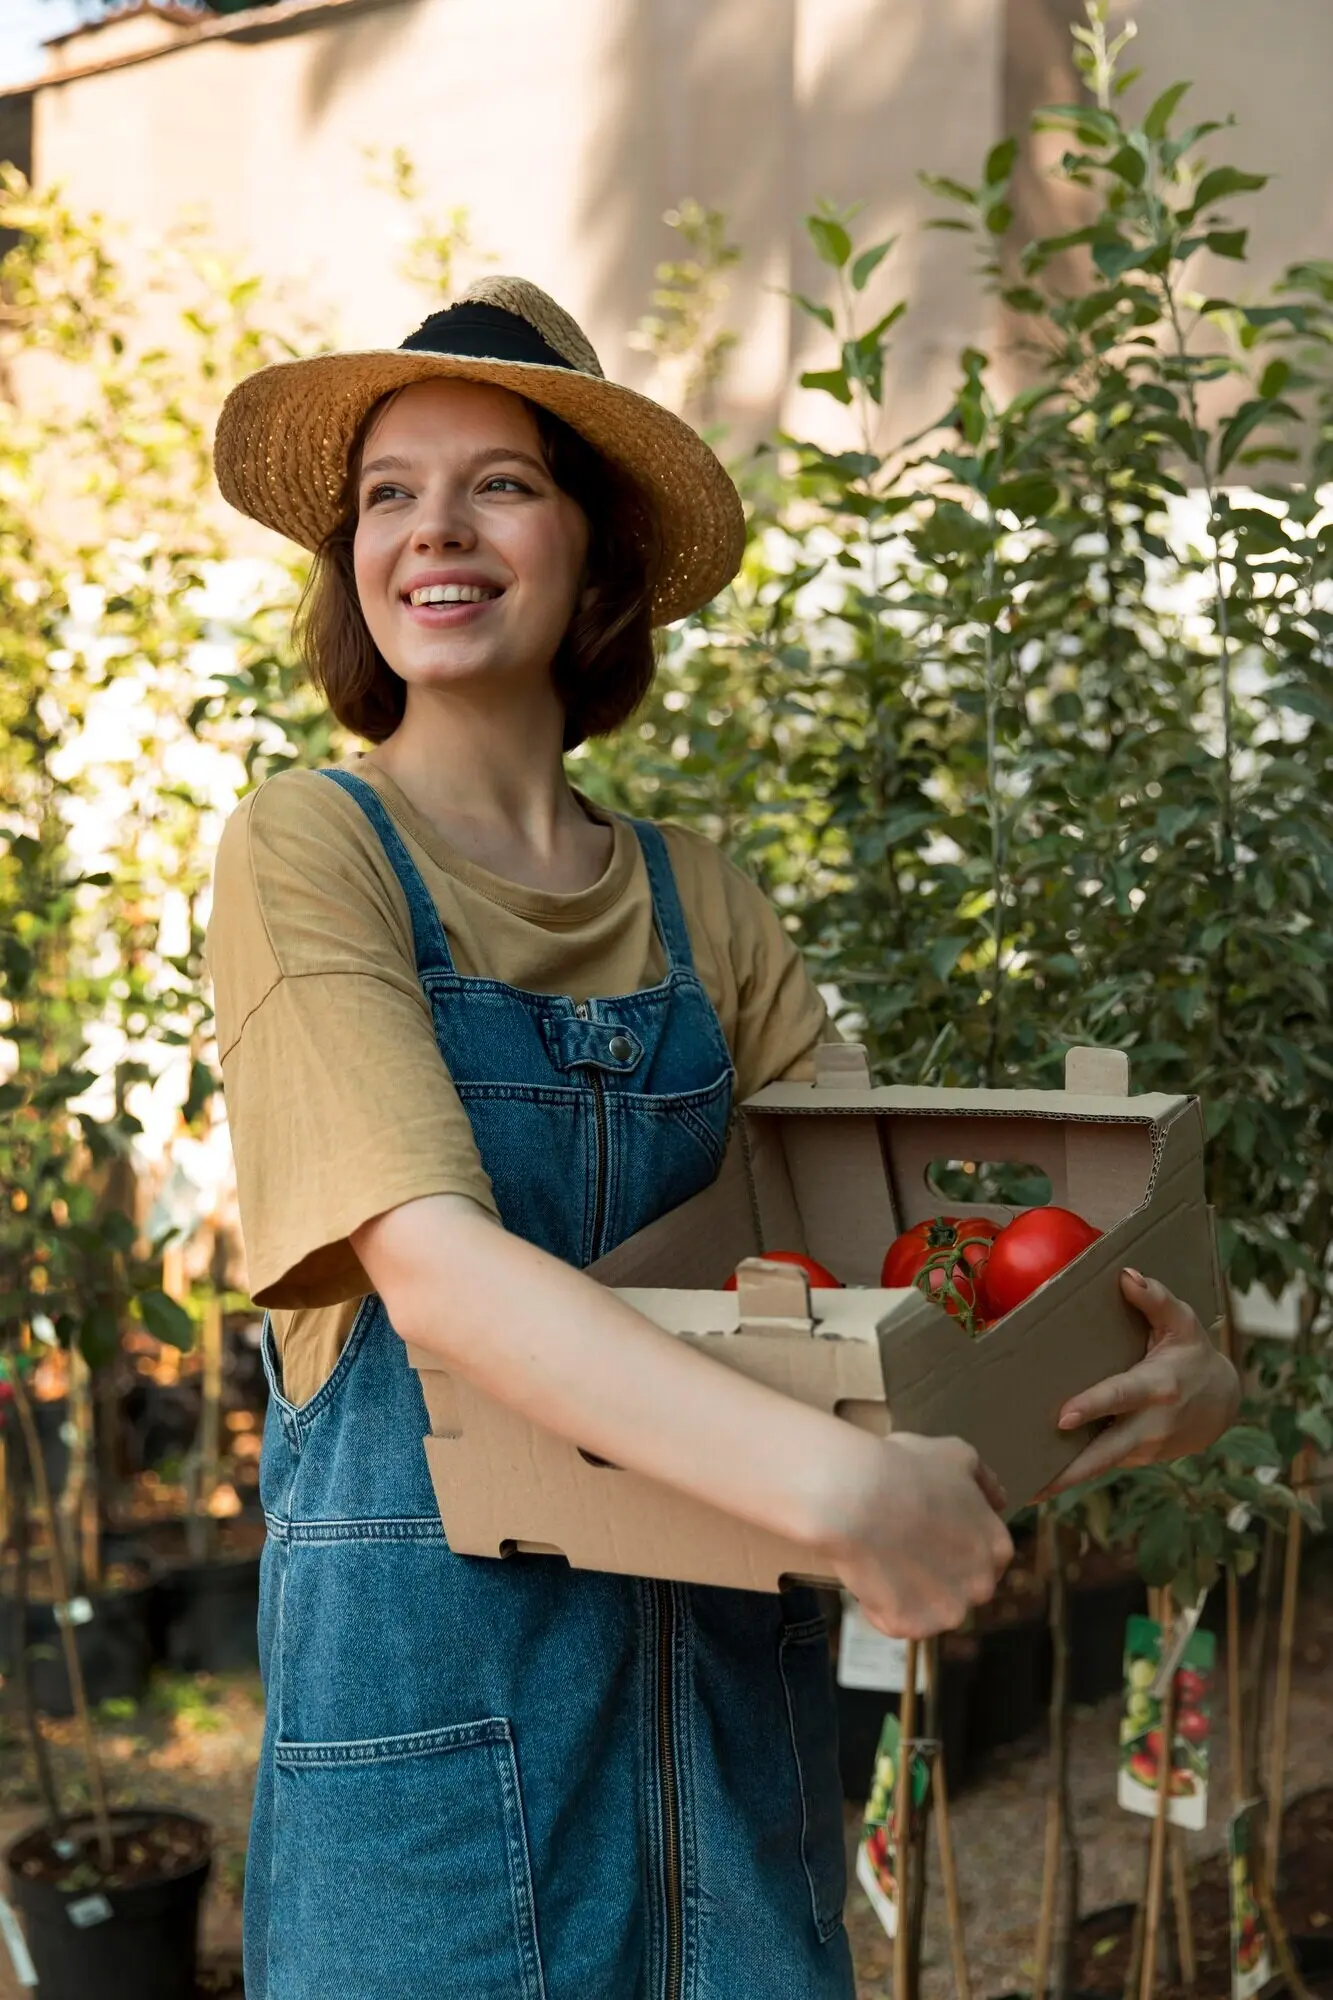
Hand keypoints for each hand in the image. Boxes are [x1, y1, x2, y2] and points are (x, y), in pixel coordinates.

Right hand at [825, 1432, 1013, 1640]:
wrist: (857, 1495)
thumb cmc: (906, 1468)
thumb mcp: (955, 1454)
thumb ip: (983, 1480)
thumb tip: (998, 1499)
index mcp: (997, 1547)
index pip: (984, 1557)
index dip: (953, 1545)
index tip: (927, 1532)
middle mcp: (981, 1585)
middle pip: (960, 1588)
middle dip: (935, 1574)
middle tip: (902, 1546)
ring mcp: (947, 1611)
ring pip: (928, 1609)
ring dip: (908, 1592)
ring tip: (880, 1558)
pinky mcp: (911, 1628)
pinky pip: (893, 1621)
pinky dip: (878, 1605)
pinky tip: (866, 1573)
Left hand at [1041, 1268, 1240, 1495]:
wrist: (1224, 1402)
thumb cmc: (1193, 1354)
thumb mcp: (1183, 1322)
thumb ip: (1156, 1299)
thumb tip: (1127, 1275)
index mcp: (1158, 1386)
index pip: (1120, 1396)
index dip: (1092, 1407)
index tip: (1063, 1417)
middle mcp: (1150, 1424)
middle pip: (1105, 1454)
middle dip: (1069, 1472)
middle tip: (1030, 1484)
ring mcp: (1143, 1448)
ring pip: (1098, 1465)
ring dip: (1062, 1477)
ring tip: (1018, 1484)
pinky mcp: (1135, 1459)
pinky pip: (1100, 1464)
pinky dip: (1072, 1473)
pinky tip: (1037, 1478)